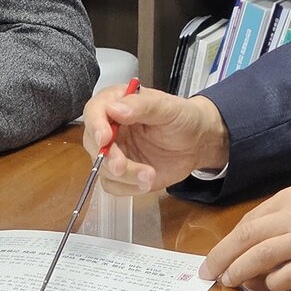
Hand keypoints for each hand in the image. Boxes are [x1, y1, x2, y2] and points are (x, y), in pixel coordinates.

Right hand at [80, 87, 228, 194]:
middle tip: (122, 167)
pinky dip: (127, 188)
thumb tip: (114, 109)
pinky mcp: (122, 173)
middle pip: (93, 143)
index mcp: (118, 102)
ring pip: (101, 167)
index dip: (95, 125)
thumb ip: (143, 105)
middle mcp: (111, 127)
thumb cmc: (183, 118)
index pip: (94, 111)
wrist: (198, 143)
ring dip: (123, 176)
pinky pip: (112, 185)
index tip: (105, 138)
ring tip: (149, 176)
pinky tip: (147, 182)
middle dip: (107, 158)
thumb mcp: (168, 107)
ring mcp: (115, 151)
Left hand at [199, 181, 290, 290]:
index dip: (229, 240)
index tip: (218, 254)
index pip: (250, 220)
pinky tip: (269, 287)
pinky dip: (274, 283)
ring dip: (240, 271)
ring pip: (261, 255)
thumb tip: (263, 238)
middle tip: (208, 273)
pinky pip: (290, 275)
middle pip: (247, 237)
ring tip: (229, 282)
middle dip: (222, 256)